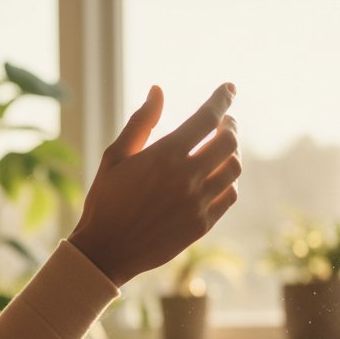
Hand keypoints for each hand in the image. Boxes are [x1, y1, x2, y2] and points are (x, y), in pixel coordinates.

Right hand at [68, 82, 240, 285]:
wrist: (107, 250)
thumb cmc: (106, 200)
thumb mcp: (115, 157)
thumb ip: (140, 122)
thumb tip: (158, 90)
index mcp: (164, 155)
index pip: (207, 117)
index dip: (222, 98)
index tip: (229, 88)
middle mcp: (186, 177)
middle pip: (229, 141)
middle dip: (230, 126)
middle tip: (224, 123)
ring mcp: (197, 202)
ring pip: (233, 168)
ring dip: (232, 153)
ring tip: (221, 149)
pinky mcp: (202, 224)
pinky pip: (229, 195)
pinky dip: (229, 181)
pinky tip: (217, 177)